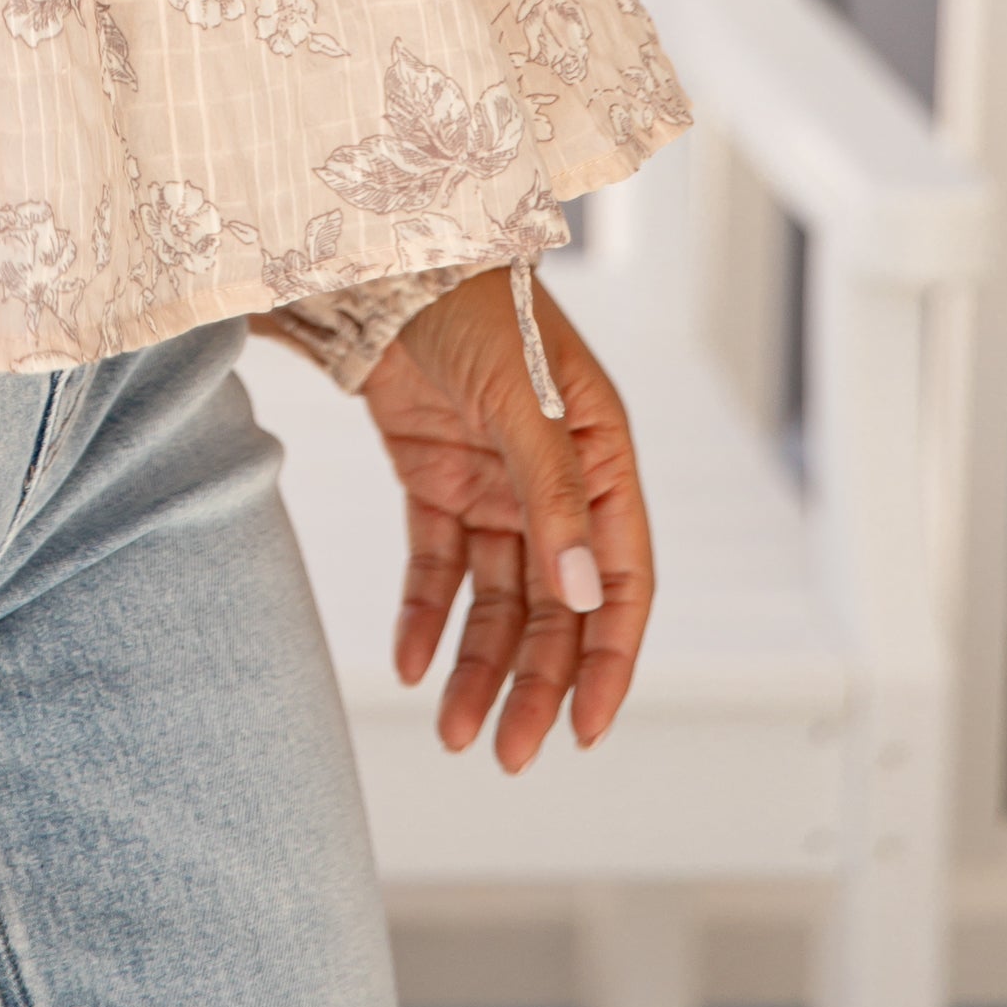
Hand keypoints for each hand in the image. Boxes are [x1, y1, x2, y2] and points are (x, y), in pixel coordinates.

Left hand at [357, 271, 652, 770]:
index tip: (585, 728)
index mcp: (602, 456)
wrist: (385, 252)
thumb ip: (552, 496)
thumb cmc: (474, 301)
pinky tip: (408, 663)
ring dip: (479, 665)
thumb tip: (581, 596)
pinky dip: (425, 614)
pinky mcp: (435, 477)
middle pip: (556, 607)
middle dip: (536, 683)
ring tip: (453, 730)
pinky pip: (438, 565)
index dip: (608, 659)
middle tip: (510, 754)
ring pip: (497, 599)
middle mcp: (556, 480)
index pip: (621, 580)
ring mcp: (495, 482)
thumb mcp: (523, 397)